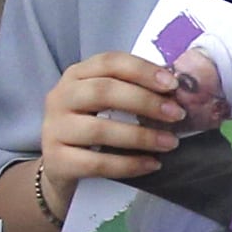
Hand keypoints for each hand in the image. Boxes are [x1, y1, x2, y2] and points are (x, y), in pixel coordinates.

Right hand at [39, 50, 187, 199]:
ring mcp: (55, 129)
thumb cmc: (89, 129)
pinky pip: (97, 163)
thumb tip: (174, 93)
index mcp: (76, 76)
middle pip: (104, 91)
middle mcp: (60, 97)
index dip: (142, 71)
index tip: (172, 85)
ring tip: (169, 143)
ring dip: (141, 136)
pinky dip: (129, 164)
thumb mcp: (102, 104)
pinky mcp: (57, 160)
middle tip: (176, 114)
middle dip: (145, 101)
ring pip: (100, 129)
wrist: (58, 168)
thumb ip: (129, 91)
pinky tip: (152, 164)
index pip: (110, 62)